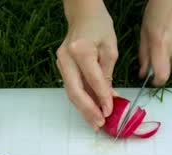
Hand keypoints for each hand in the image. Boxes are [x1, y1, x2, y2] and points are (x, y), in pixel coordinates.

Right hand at [56, 0, 118, 130]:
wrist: (82, 14)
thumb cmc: (99, 27)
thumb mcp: (110, 49)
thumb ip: (108, 75)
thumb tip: (109, 98)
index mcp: (80, 51)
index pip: (93, 80)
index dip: (102, 98)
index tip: (110, 112)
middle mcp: (66, 58)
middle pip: (75, 91)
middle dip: (88, 110)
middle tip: (99, 124)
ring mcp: (61, 63)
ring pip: (71, 92)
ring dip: (84, 109)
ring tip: (95, 122)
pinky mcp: (61, 66)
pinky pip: (72, 87)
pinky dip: (82, 100)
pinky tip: (90, 110)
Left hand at [139, 0, 171, 85]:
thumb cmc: (158, 10)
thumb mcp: (144, 33)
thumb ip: (144, 56)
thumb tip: (143, 73)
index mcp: (161, 46)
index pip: (162, 76)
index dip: (156, 82)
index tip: (152, 80)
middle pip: (168, 69)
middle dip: (161, 64)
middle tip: (156, 50)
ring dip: (170, 55)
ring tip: (166, 38)